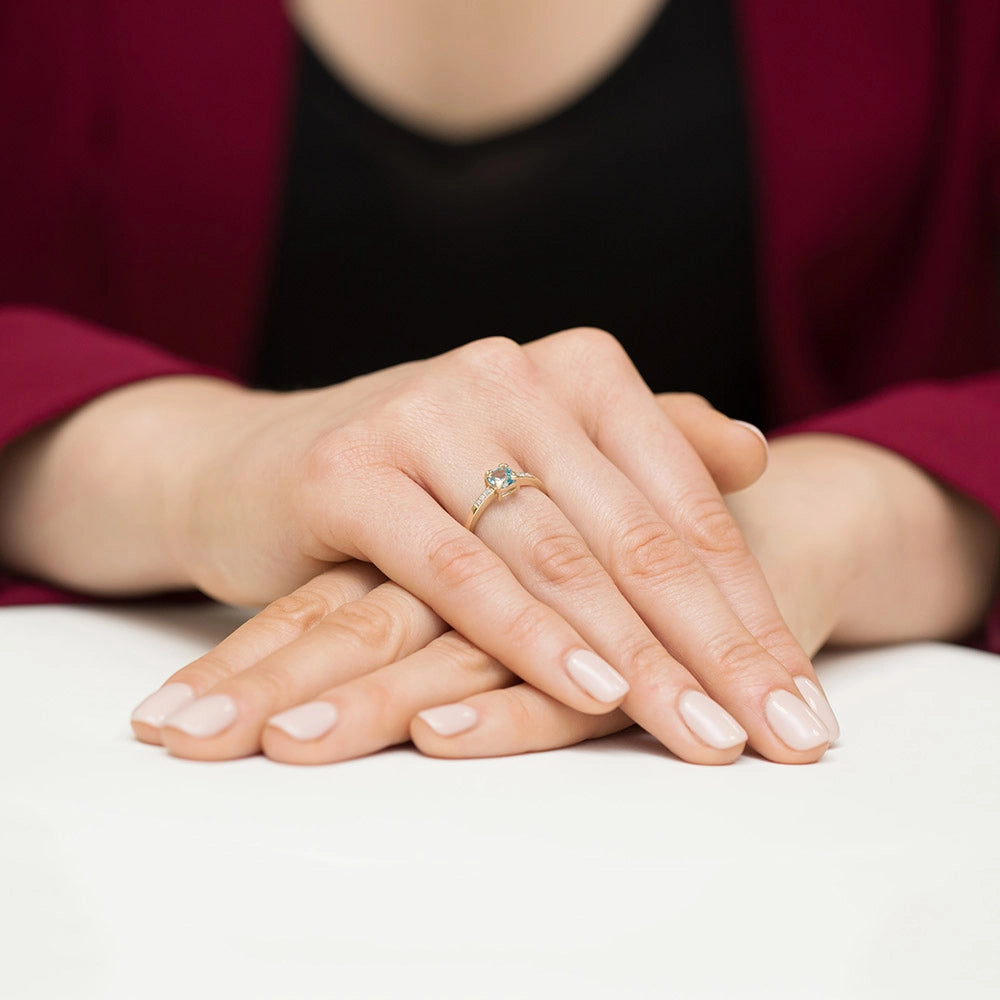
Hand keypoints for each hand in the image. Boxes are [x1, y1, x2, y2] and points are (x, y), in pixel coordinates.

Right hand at [6, 328, 830, 762]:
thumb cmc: (416, 476)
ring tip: (709, 737)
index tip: (802, 701)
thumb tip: (750, 452)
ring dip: (640, 658)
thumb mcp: (535, 457)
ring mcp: (428, 414)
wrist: (254, 464)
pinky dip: (527, 634)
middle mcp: (509, 376)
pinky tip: (591, 695)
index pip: (686, 502)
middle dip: (720, 648)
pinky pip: (456, 568)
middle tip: (785, 737)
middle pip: (638, 533)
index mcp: (571, 372)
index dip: (750, 605)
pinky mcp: (352, 470)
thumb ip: (642, 447)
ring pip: (557, 555)